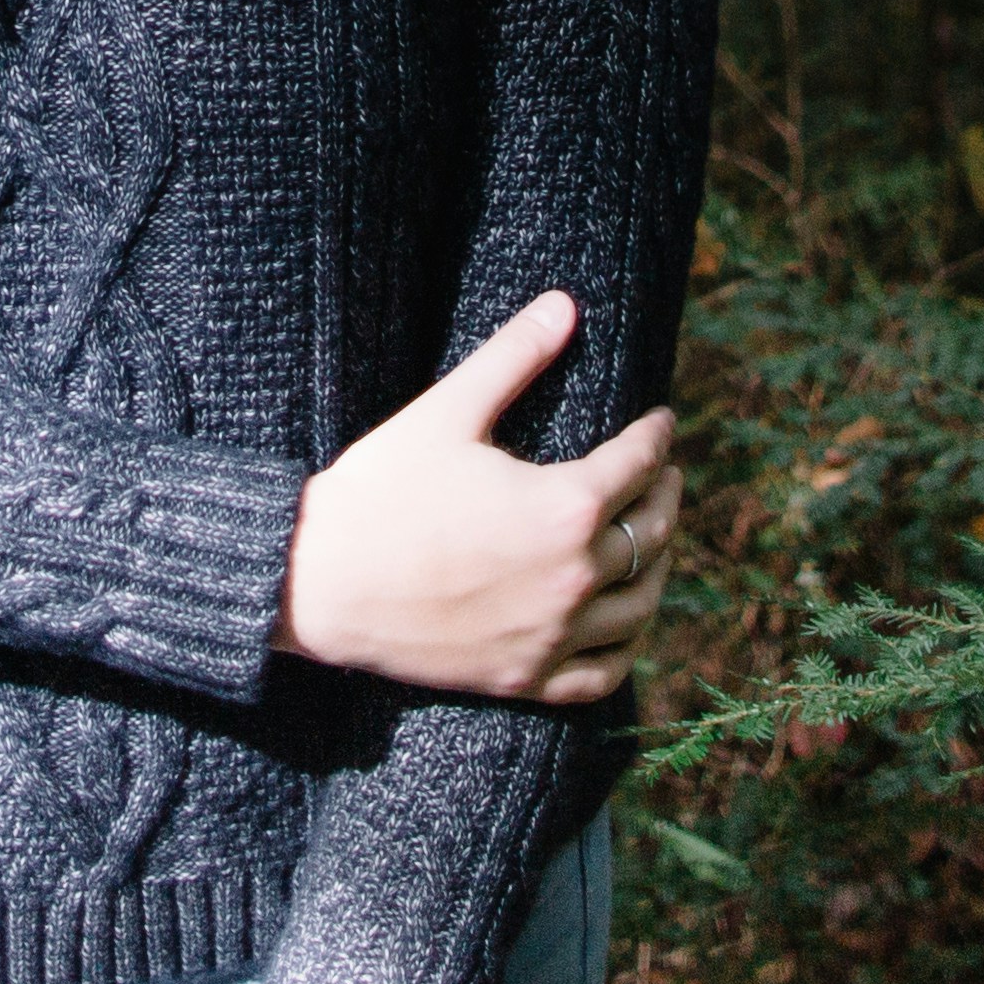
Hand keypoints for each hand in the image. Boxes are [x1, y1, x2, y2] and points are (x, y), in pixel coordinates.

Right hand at [272, 289, 685, 703]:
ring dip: (658, 566)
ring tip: (653, 540)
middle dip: (666, 495)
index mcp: (564, 506)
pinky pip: (604, 674)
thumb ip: (513, 356)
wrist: (317, 583)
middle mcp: (573, 577)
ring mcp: (551, 636)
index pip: (638, 465)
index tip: (663, 421)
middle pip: (652, 533)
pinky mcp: (524, 678)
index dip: (657, 437)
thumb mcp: (447, 410)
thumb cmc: (380, 490)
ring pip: (640, 606)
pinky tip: (624, 623)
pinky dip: (626, 647)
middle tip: (666, 474)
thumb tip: (564, 304)